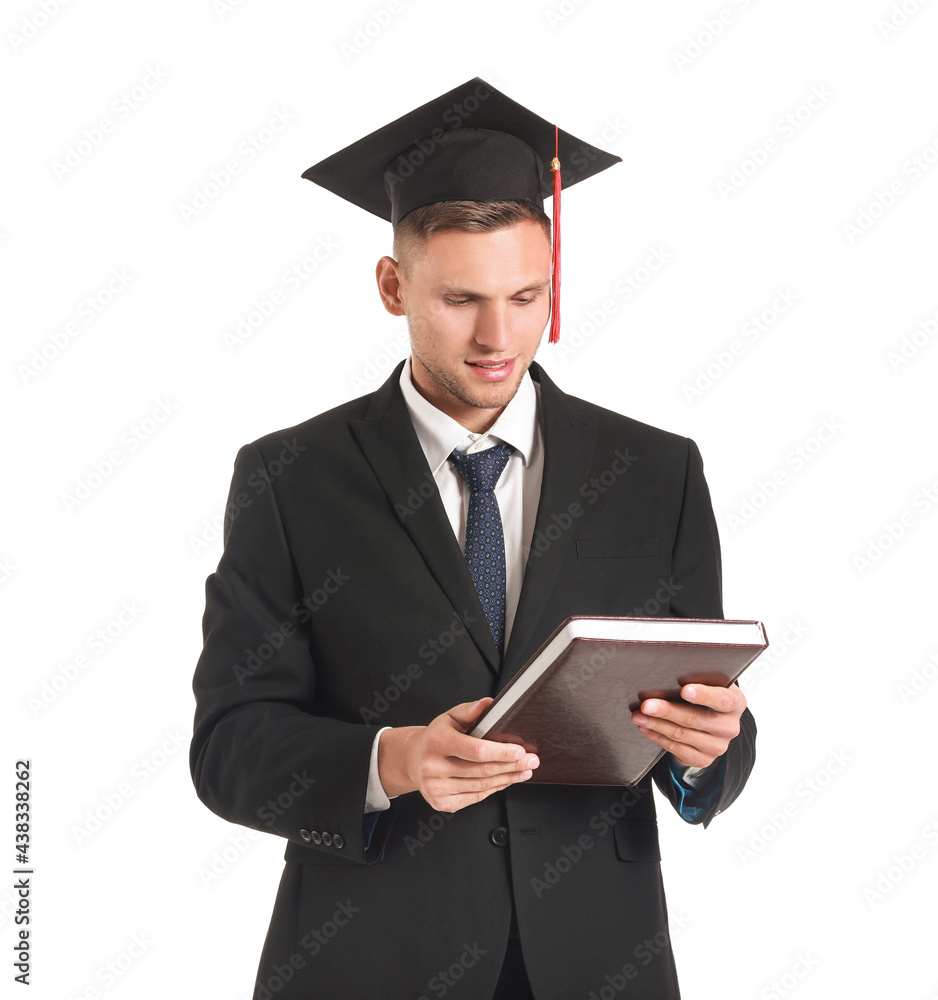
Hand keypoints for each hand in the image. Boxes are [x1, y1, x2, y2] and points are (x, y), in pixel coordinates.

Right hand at [378, 698, 538, 812]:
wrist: (414, 760)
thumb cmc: (436, 737)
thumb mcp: (450, 717)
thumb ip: (470, 710)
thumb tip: (489, 704)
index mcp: (437, 742)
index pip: (475, 750)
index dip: (500, 752)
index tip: (520, 750)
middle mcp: (433, 767)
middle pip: (482, 770)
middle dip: (511, 766)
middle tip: (531, 761)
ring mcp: (436, 788)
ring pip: (481, 785)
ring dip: (507, 779)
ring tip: (524, 771)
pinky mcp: (442, 803)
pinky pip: (475, 797)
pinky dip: (494, 789)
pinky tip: (506, 781)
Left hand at [631, 683, 745, 768]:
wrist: (711, 720)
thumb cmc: (705, 694)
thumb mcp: (708, 683)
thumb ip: (696, 678)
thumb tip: (666, 673)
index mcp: (735, 702)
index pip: (722, 700)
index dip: (704, 695)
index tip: (683, 689)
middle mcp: (730, 727)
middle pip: (696, 719)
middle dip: (667, 711)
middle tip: (646, 704)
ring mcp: (718, 746)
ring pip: (682, 735)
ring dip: (657, 724)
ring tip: (639, 716)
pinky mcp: (704, 759)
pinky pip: (677, 749)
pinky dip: (658, 737)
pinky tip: (646, 728)